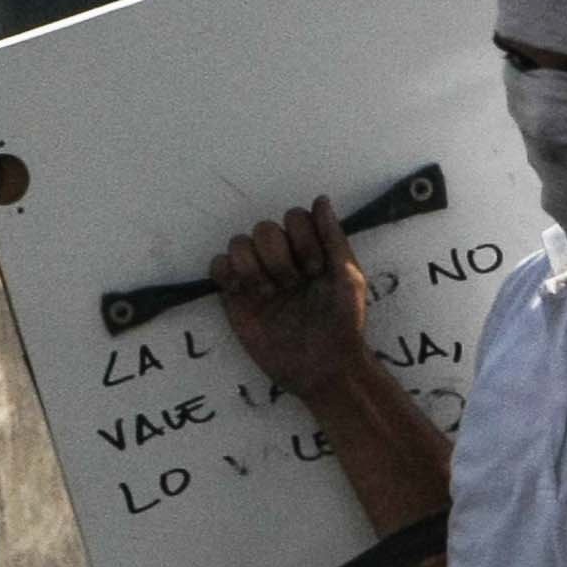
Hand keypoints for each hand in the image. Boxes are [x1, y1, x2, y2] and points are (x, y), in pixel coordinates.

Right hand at [213, 197, 376, 393]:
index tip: (316, 270)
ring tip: (269, 294)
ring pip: (238, 242)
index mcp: (308, 250)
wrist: (324, 367)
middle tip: (293, 285)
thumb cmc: (343, 323)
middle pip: (264, 227)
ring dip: (254, 266)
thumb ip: (334, 238)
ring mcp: (256, 277)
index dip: (303, 239)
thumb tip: (320, 199)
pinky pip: (217, 266)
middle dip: (278, 256)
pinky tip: (245, 291)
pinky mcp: (234, 297)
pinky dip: (227, 273)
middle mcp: (281, 259)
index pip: (294, 217)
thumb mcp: (349, 278)